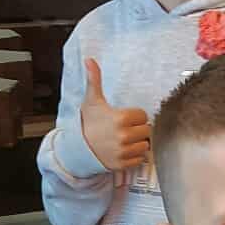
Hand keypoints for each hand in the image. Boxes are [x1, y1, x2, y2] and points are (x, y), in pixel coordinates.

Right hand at [80, 57, 150, 174]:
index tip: (124, 118)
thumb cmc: (87, 123)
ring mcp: (124, 152)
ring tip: (124, 140)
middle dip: (137, 129)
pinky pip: (140, 159)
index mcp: (121, 118)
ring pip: (145, 145)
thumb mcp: (92, 100)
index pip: (143, 115)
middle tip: (124, 129)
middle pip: (146, 130)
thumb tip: (89, 59)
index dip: (134, 116)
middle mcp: (124, 136)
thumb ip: (94, 79)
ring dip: (137, 143)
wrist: (77, 148)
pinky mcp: (123, 164)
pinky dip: (134, 156)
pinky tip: (123, 150)